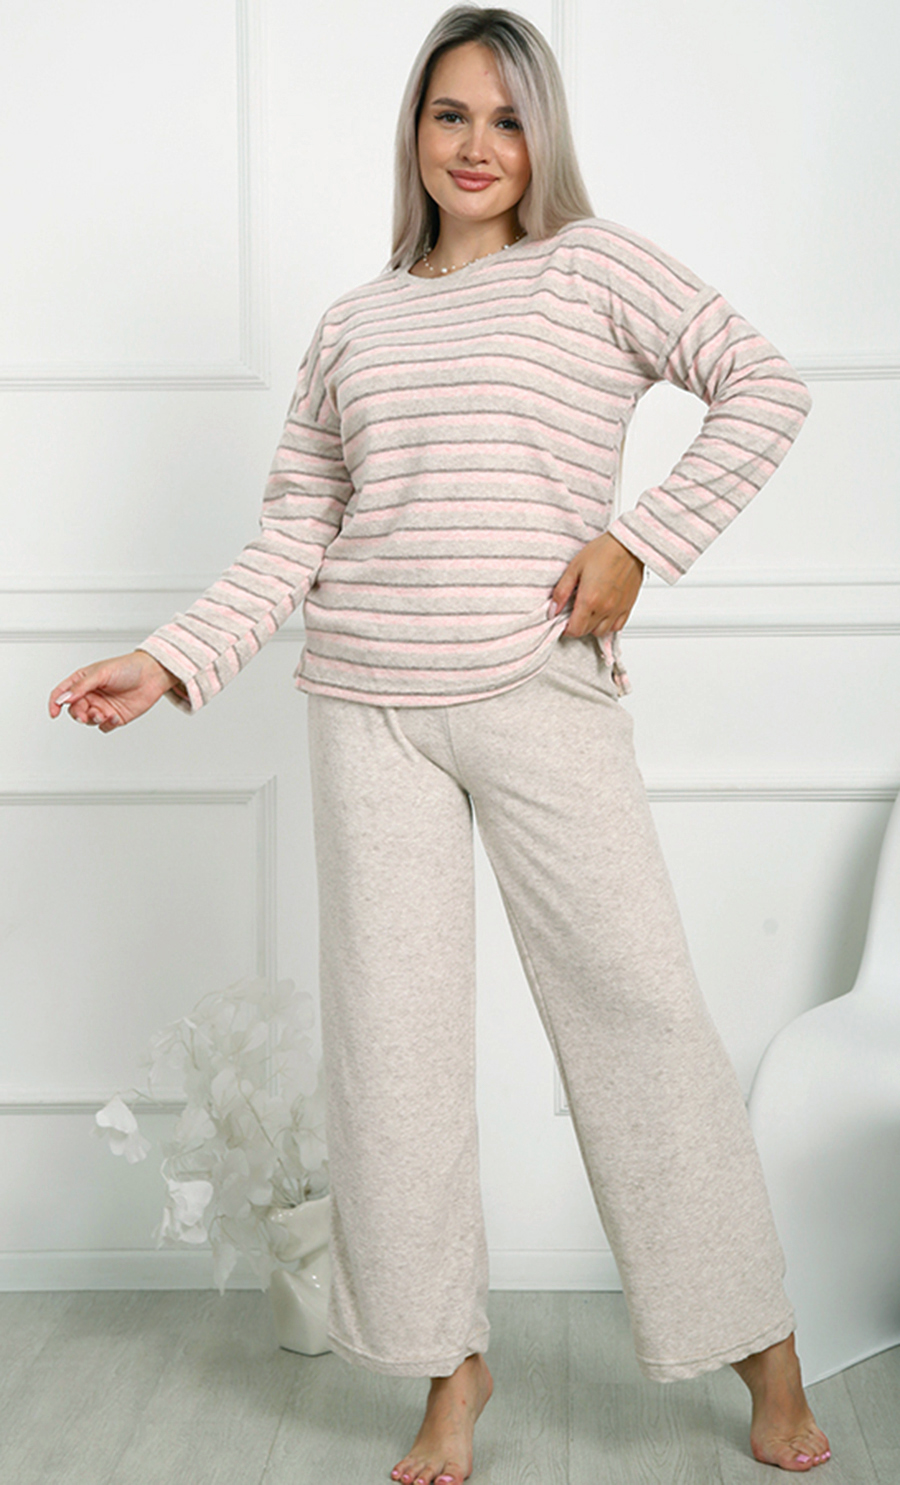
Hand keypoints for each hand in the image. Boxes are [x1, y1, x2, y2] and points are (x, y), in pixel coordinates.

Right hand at [48, 651, 179, 732]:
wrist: (152, 675)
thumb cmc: (128, 667)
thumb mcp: (101, 673)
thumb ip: (81, 687)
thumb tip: (64, 698)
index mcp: (83, 681)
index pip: (62, 693)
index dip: (55, 703)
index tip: (54, 712)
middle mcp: (91, 694)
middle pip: (74, 710)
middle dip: (78, 714)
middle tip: (85, 715)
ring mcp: (103, 706)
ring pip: (88, 720)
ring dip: (92, 719)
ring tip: (103, 714)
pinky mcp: (115, 716)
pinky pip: (104, 727)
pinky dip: (107, 724)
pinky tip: (115, 717)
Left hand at [549, 533, 643, 637]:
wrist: (628, 544)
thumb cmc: (604, 551)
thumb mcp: (574, 568)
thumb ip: (561, 592)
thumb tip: (553, 610)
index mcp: (590, 599)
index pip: (575, 629)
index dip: (566, 628)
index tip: (563, 621)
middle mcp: (605, 608)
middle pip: (587, 632)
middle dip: (577, 626)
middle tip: (574, 613)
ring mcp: (618, 609)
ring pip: (602, 632)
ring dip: (592, 626)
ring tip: (588, 612)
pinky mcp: (628, 606)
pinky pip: (618, 627)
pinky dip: (608, 624)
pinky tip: (603, 613)